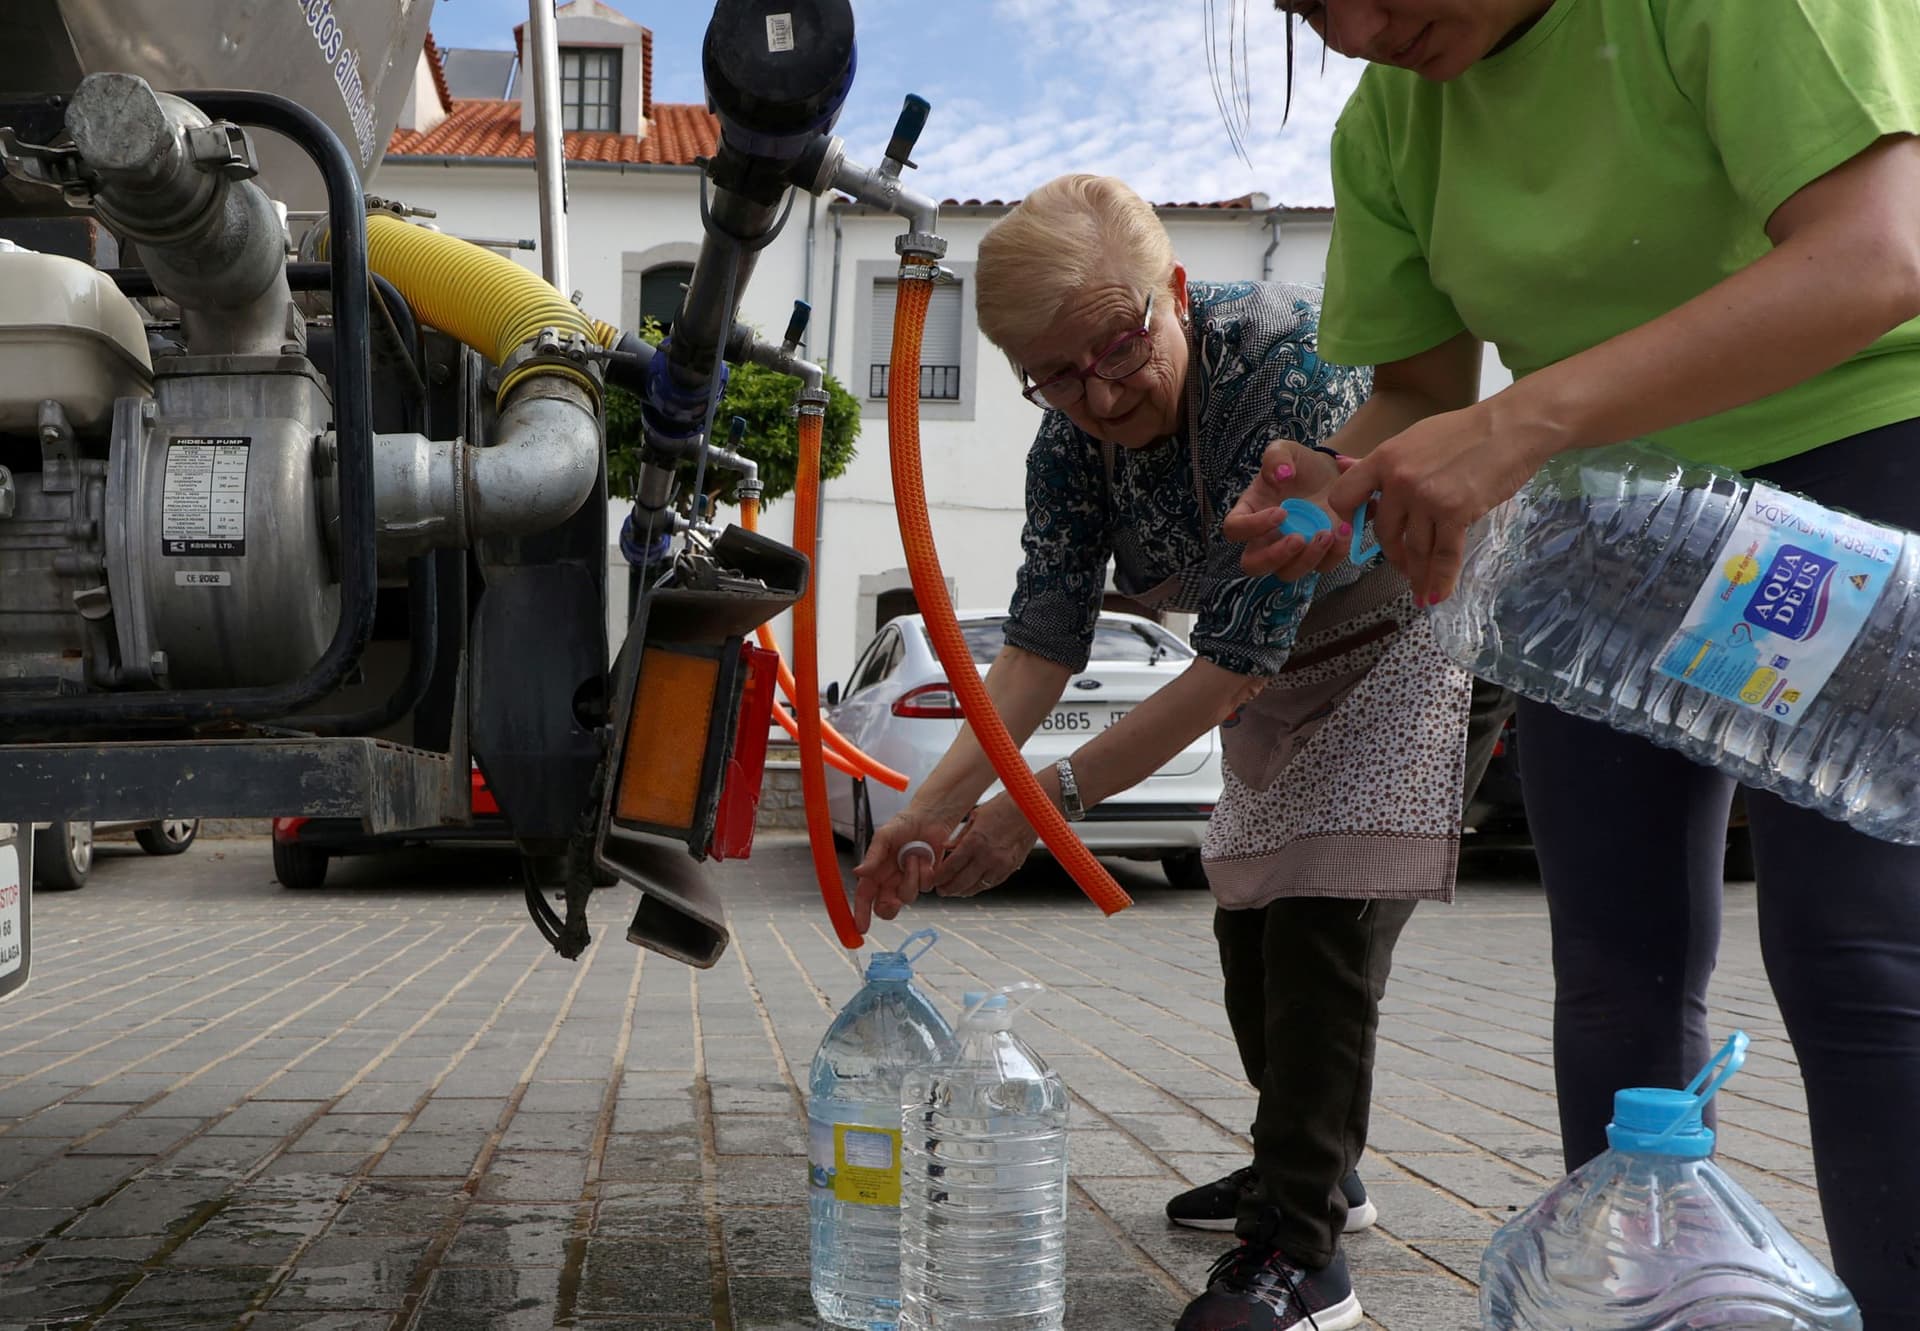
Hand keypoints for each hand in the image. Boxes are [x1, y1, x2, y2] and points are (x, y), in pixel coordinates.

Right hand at [853, 807, 961, 931]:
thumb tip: (857, 872)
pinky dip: (925, 872)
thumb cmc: (903, 825)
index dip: (861, 914)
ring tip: (913, 855)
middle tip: (893, 902)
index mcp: (875, 873)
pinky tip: (925, 856)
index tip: (861, 927)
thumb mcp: (884, 836)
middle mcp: (890, 882)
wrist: (930, 818)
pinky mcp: (927, 880)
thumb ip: (873, 856)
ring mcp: (909, 882)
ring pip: (908, 896)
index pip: (864, 898)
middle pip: (885, 908)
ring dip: (911, 877)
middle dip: (889, 908)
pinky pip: (926, 886)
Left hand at [931, 794, 1039, 897]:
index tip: (933, 880)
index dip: (940, 877)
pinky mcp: (1011, 868)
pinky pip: (991, 884)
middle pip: (961, 882)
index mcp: (975, 841)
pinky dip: (979, 887)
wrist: (1032, 808)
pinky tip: (972, 886)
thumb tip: (946, 848)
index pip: (951, 867)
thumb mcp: (976, 816)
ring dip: (963, 891)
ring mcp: (1000, 864)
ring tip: (954, 891)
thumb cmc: (1003, 807)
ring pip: (976, 887)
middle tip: (940, 890)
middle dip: (948, 889)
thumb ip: (960, 836)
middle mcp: (987, 856)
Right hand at [1221, 438, 1354, 582]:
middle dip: (1275, 556)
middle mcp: (1266, 537)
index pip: (1235, 529)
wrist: (1332, 474)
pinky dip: (1334, 554)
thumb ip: (1276, 457)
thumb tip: (1280, 475)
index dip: (1252, 527)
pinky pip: (1322, 567)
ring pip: (1287, 573)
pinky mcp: (1318, 555)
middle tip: (1298, 538)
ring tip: (1328, 533)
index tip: (1281, 512)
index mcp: (1250, 512)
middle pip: (1253, 565)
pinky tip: (1344, 530)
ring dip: (1307, 559)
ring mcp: (1292, 551)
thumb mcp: (1286, 450)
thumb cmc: (1301, 465)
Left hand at [1324, 403, 1546, 604]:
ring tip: (1419, 589)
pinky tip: (1436, 596)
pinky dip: (1440, 580)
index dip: (1348, 520)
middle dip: (1394, 554)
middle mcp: (1399, 480)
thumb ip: (1383, 462)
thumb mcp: (1414, 438)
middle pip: (1385, 531)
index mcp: (1385, 459)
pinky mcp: (1455, 513)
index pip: (1345, 497)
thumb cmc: (1464, 431)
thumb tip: (1343, 465)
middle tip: (1402, 564)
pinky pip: (1444, 555)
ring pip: (1415, 548)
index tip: (1358, 533)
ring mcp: (1426, 498)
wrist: (1509, 428)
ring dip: (1417, 573)